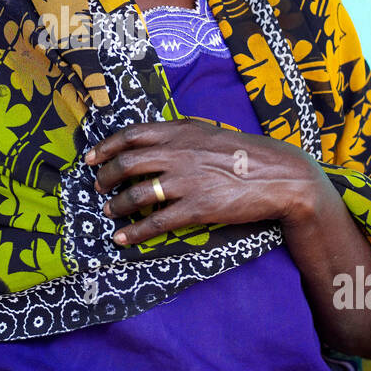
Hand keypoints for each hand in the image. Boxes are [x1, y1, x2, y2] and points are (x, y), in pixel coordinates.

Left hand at [83, 119, 320, 245]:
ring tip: (110, 212)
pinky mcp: (198, 208)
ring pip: (137, 194)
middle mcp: (179, 153)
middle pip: (127, 163)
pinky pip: (156, 223)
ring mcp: (187, 181)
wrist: (280, 175)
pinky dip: (134, 232)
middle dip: (106, 177)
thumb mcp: (209, 132)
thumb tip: (150, 142)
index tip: (90, 158)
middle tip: (99, 188)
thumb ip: (180, 135)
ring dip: (117, 205)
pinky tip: (122, 238)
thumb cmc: (244, 153)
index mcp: (181, 131)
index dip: (105, 147)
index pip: (131, 134)